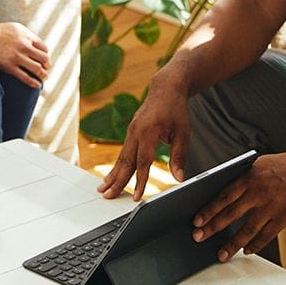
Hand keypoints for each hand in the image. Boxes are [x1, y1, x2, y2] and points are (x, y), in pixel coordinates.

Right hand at [0, 22, 49, 87]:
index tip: (44, 60)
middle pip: (44, 58)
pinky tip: (37, 85)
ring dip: (43, 75)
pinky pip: (25, 77)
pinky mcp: (9, 67)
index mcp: (26, 35)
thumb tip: (39, 45)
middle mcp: (23, 46)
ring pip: (37, 69)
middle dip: (47, 65)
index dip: (46, 55)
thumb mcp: (15, 28)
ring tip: (44, 77)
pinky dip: (34, 82)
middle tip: (46, 69)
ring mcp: (16, 57)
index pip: (44, 48)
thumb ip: (28, 35)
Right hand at [98, 76, 190, 199]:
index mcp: (148, 132)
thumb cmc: (176, 109)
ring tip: (103, 189)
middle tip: (108, 196)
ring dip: (112, 174)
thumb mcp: (183, 132)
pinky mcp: (131, 132)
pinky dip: (117, 165)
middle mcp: (135, 132)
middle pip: (125, 161)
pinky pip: (123, 152)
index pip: (143, 161)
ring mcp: (131, 131)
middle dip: (117, 181)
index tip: (137, 196)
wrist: (165, 88)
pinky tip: (113, 175)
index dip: (140, 181)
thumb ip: (179, 156)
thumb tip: (179, 178)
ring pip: (121, 157)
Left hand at [190, 151, 285, 259]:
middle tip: (199, 238)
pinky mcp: (285, 218)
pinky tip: (246, 250)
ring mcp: (272, 207)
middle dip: (212, 228)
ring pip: (247, 230)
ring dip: (232, 244)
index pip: (223, 196)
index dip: (208, 210)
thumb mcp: (259, 165)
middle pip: (230, 214)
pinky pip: (266, 235)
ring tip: (221, 254)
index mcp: (250, 177)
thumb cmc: (285, 165)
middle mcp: (259, 192)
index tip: (197, 221)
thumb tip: (222, 196)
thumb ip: (242, 179)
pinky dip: (255, 245)